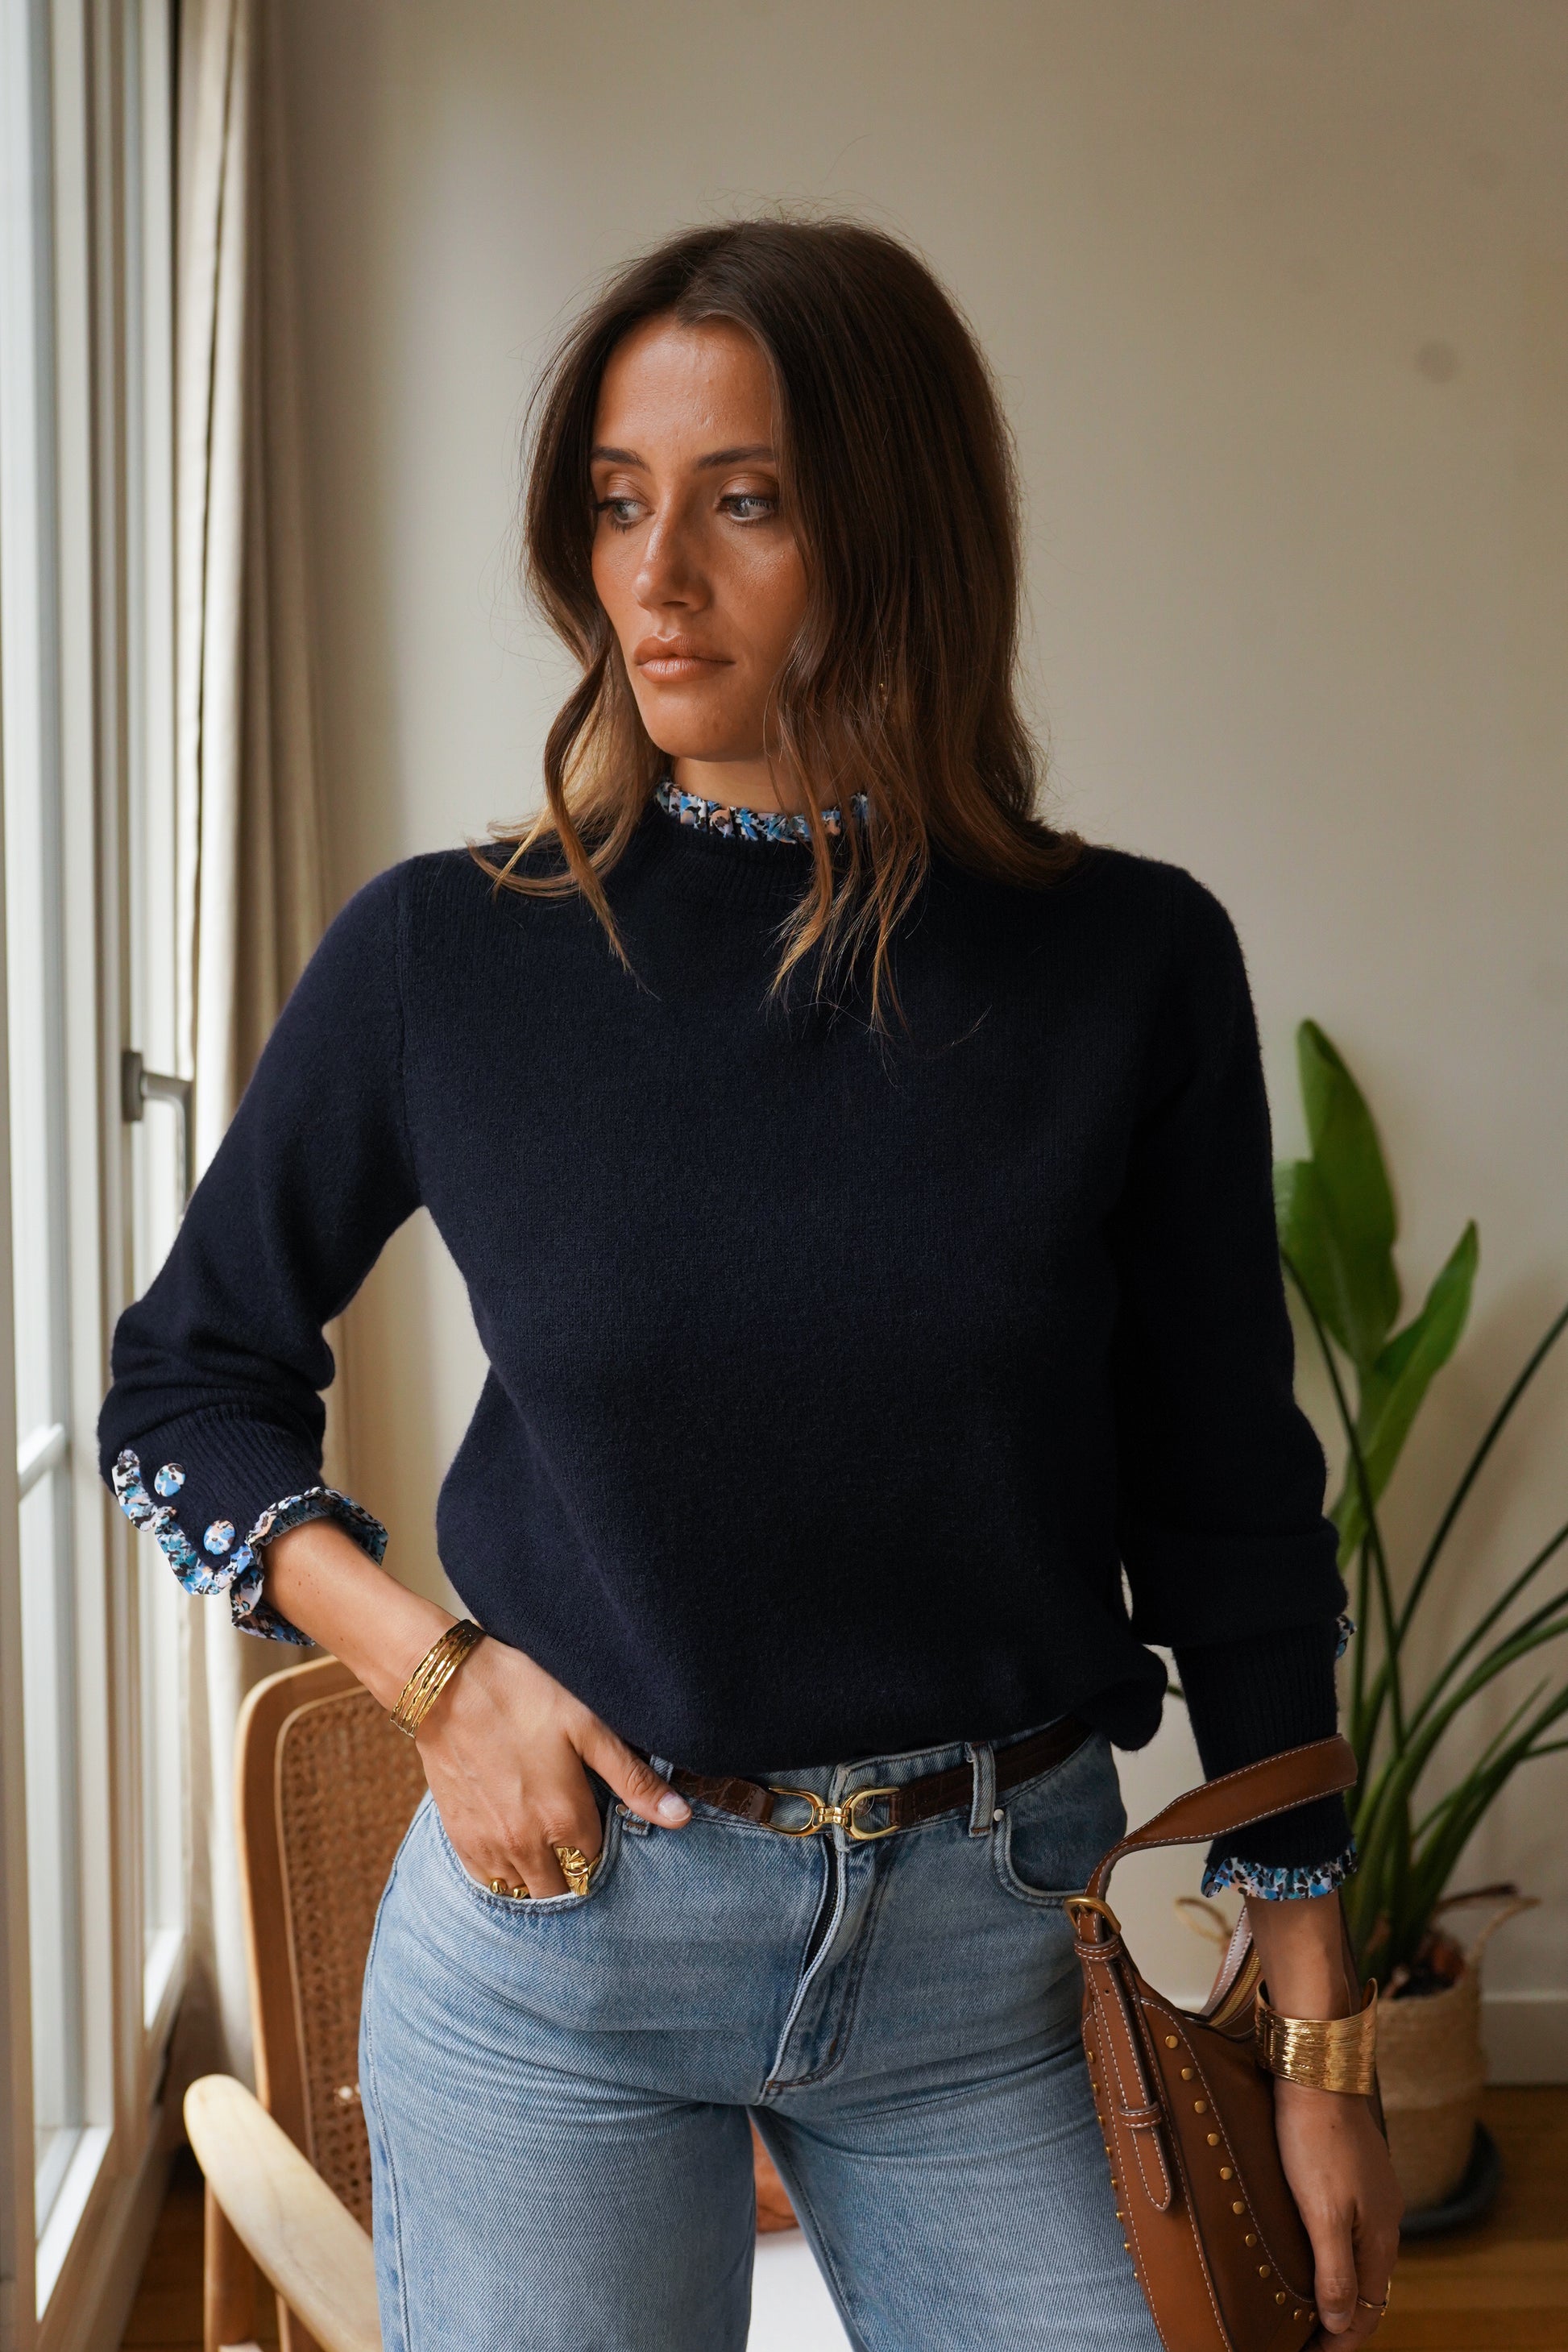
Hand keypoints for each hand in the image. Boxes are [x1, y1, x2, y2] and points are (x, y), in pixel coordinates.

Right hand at [257, 1519, 690, 1897]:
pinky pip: (487, 1881)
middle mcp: (527, 1845)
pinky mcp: (459, 1836)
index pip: (596, 1868)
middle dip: (574, 1873)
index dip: (604, 1851)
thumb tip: (680, 1817)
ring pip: (523, 1892)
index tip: (602, 1827)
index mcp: (565, 1820)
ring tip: (546, 1844)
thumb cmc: (523, 1695)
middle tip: (577, 1838)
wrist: (447, 1684)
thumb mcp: (589, 1727)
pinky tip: (513, 1844)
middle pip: (561, 1891)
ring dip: (539, 1877)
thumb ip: (633, 1779)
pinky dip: (504, 1873)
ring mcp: (489, 1845)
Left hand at [1246, 1892, 1402, 2341]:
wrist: (1316, 2065)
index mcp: (1380, 2235)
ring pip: (1359, 2257)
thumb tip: (1342, 2323)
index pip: (1370, 2309)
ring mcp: (1370, 2191)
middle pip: (1369, 2287)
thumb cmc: (1314, 2136)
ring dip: (1337, 2287)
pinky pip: (1349, 2228)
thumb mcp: (1323, 2211)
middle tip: (1306, 2340)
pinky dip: (1333, 2254)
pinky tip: (1310, 2250)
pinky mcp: (1352, 2169)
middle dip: (1343, 2320)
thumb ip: (1334, 2270)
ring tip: (1305, 2307)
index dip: (1343, 2340)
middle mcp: (1383, 2217)